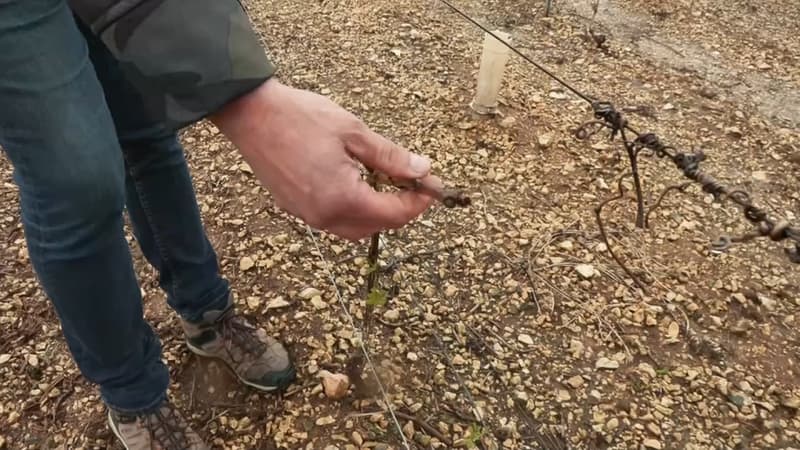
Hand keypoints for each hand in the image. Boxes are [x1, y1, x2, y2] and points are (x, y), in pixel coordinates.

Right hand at [209, 78, 442, 240]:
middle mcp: (324, 216)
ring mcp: (306, 215)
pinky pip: (332, 220)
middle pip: (375, 227)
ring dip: (375, 213)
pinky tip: (356, 184)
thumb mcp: (354, 132)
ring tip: (385, 183)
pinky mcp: (294, 208)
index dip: (418, 202)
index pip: (393, 214)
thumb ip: (391, 157)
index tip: (432, 185)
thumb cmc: (301, 117)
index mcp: (342, 198)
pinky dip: (352, 210)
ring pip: (353, 229)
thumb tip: (422, 171)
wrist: (250, 113)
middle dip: (399, 211)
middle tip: (413, 184)